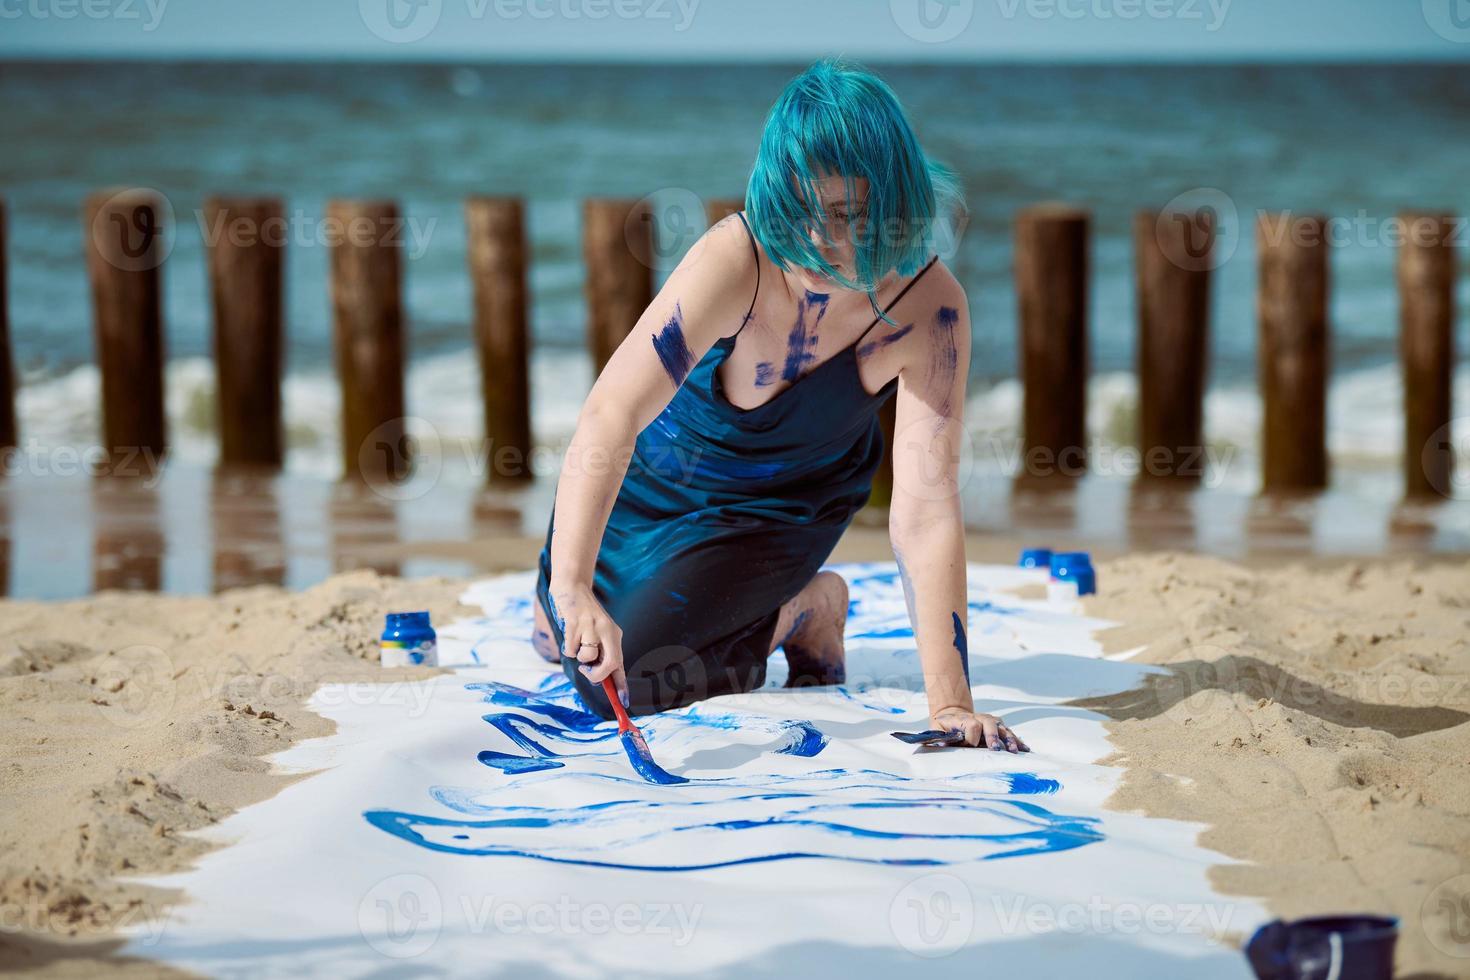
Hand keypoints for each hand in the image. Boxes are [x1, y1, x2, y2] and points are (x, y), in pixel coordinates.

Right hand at [547, 582, 626, 704]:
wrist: (572, 587)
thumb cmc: (583, 615)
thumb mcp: (598, 631)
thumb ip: (600, 652)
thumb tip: (599, 679)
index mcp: (614, 635)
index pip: (620, 664)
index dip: (622, 685)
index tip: (623, 702)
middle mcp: (607, 631)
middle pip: (609, 664)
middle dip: (597, 675)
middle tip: (587, 671)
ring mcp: (591, 627)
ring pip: (586, 658)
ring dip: (577, 657)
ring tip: (576, 641)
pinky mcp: (575, 623)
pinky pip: (570, 649)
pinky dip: (567, 647)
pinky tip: (568, 633)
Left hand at [932, 706, 1028, 752]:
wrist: (952, 714)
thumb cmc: (944, 727)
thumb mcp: (937, 730)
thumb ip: (941, 737)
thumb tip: (942, 744)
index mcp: (963, 718)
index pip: (972, 725)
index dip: (971, 737)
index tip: (969, 747)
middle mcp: (979, 717)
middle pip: (989, 723)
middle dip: (993, 736)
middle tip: (996, 749)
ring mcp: (990, 721)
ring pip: (1002, 728)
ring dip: (1009, 739)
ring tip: (1015, 751)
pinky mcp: (997, 726)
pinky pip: (1008, 732)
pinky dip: (1016, 740)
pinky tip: (1024, 749)